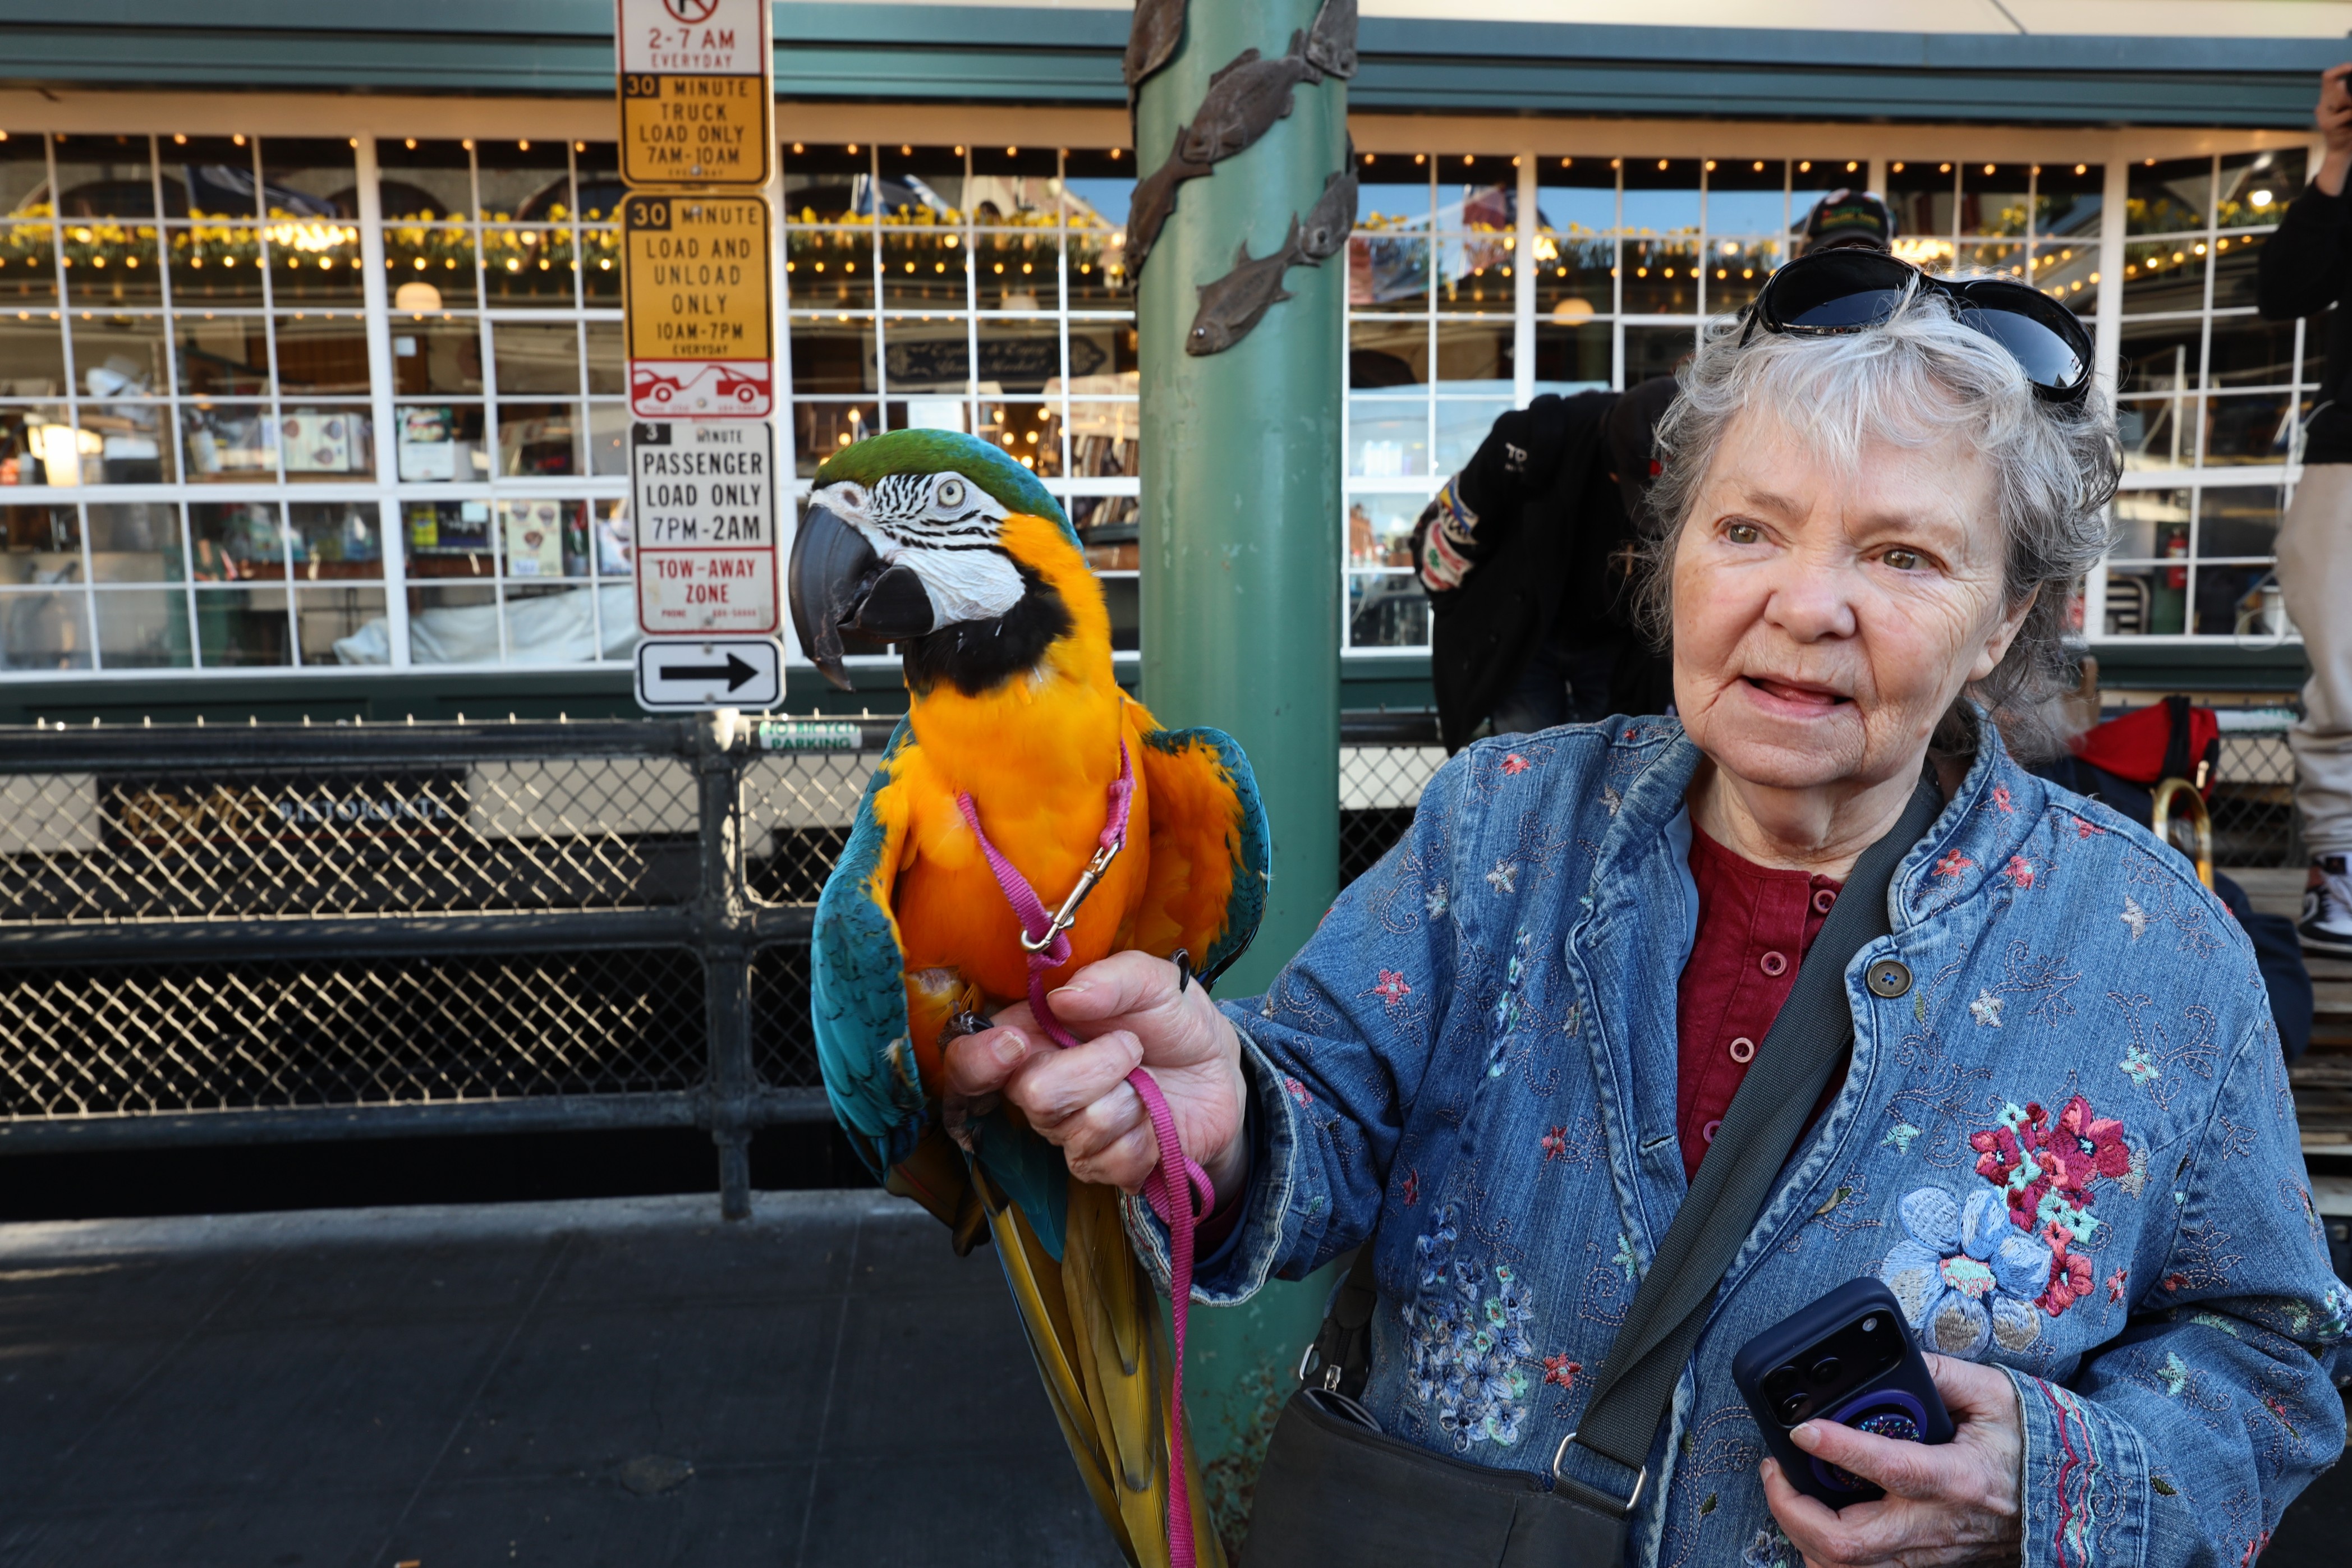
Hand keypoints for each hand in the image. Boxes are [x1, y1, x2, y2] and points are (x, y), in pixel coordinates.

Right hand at [940, 950, 1249, 1198]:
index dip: (979, 1059)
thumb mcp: (1155, 981)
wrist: (1221, 1073)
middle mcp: (1039, 1086)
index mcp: (1034, 1034)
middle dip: (1094, 1067)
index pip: (969, 1059)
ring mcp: (1068, 1133)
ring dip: (1130, 1096)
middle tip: (1131, 1046)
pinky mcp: (1103, 1167)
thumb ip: (1112, 978)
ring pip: (1079, 1127)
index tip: (1018, 1043)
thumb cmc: (1174, 1021)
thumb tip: (1063, 997)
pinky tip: (1153, 1116)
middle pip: (1033, 1095)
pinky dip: (1147, 1132)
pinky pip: (1114, 1159)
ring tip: (1146, 1078)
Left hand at [1760, 1354, 2021, 1567]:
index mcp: (1959, 1478)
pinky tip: (1814, 1520)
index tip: (1803, 1428)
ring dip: (1802, 1536)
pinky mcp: (1925, 1566)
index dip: (1840, 1448)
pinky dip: (1826, 1553)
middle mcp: (1938, 1526)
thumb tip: (1895, 1359)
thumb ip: (1940, 1373)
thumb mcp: (1994, 1395)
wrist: (2074, 1503)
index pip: (1892, 1469)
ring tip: (1788, 1493)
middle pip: (1849, 1543)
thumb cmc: (2033, 1446)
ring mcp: (1929, 1554)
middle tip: (1776, 1469)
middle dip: (1793, 1510)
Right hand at [2316, 64, 2351, 194]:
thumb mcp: (2349, 109)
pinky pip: (2348, 113)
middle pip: (2337, 86)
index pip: (2328, 77)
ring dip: (2351, 104)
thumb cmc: (2349, 128)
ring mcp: (2323, 115)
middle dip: (2349, 95)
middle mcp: (2322, 105)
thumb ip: (2347, 97)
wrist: (2342, 152)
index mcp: (2328, 98)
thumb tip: (2346, 85)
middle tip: (2349, 106)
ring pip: (2344, 98)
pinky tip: (2350, 126)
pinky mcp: (2327, 125)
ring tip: (2349, 119)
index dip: (2341, 69)